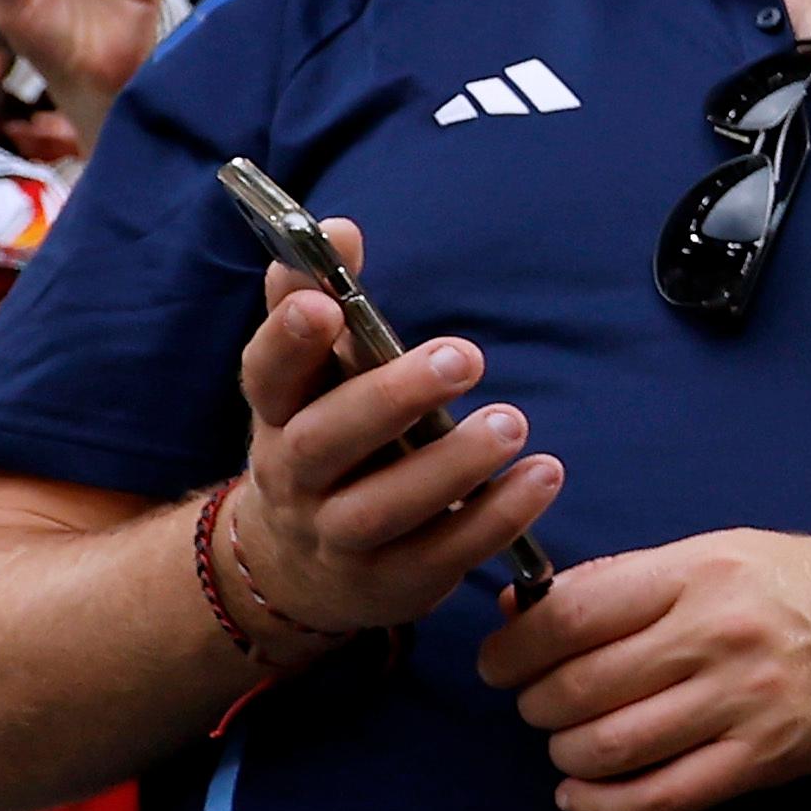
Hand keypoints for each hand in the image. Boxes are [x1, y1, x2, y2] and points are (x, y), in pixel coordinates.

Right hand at [225, 225, 555, 637]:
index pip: (267, 376)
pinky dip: (495, 518)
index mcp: (279, 416)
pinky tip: (543, 477)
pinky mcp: (393, 583)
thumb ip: (322, 302)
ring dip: (451, 466)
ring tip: (511, 422)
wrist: (298, 566)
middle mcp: (296, 480)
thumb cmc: (322, 441)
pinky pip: (444, 555)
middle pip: (326, 442)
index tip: (326, 303)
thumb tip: (336, 228)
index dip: (289, 340)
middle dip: (390, 399)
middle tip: (464, 356)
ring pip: (383, 509)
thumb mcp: (313, 378)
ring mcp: (339, 539)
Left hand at [479, 531, 810, 810]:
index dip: (515, 647)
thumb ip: (621, 581)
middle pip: (578, 688)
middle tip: (537, 704)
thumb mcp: (718, 552)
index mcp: (701, 573)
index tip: (503, 662)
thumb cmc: (803, 584)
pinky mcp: (761, 759)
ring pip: (607, 747)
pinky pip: (657, 798)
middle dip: (534, 705)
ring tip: (569, 743)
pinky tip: (582, 794)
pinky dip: (600, 806)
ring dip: (565, 754)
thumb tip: (519, 612)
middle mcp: (718, 635)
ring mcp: (742, 702)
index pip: (572, 615)